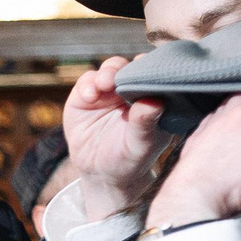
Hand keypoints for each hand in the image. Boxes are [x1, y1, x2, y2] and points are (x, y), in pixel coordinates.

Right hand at [61, 55, 168, 220]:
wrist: (101, 174)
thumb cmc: (129, 160)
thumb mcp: (140, 146)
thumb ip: (146, 124)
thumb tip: (154, 101)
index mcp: (152, 96)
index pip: (156, 74)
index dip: (153, 68)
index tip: (150, 70)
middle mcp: (131, 89)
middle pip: (132, 66)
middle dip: (127, 69)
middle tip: (123, 77)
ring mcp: (108, 91)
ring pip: (110, 69)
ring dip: (107, 73)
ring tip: (104, 84)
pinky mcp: (85, 96)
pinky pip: (86, 82)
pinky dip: (88, 85)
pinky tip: (90, 96)